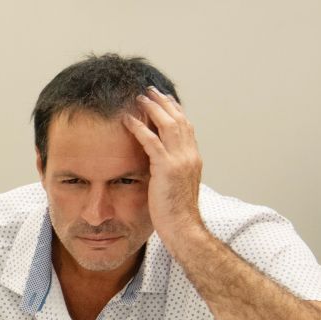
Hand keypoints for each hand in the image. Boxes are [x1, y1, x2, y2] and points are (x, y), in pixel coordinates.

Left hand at [123, 87, 205, 247]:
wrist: (183, 229)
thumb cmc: (176, 215)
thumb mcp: (175, 187)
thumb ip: (170, 172)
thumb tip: (160, 166)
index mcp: (193, 159)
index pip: (185, 127)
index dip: (174, 111)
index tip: (164, 100)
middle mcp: (190, 155)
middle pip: (178, 119)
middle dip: (164, 103)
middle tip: (150, 90)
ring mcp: (180, 160)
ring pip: (167, 125)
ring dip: (152, 108)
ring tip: (139, 97)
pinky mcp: (166, 168)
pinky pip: (151, 142)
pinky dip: (139, 128)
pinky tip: (128, 119)